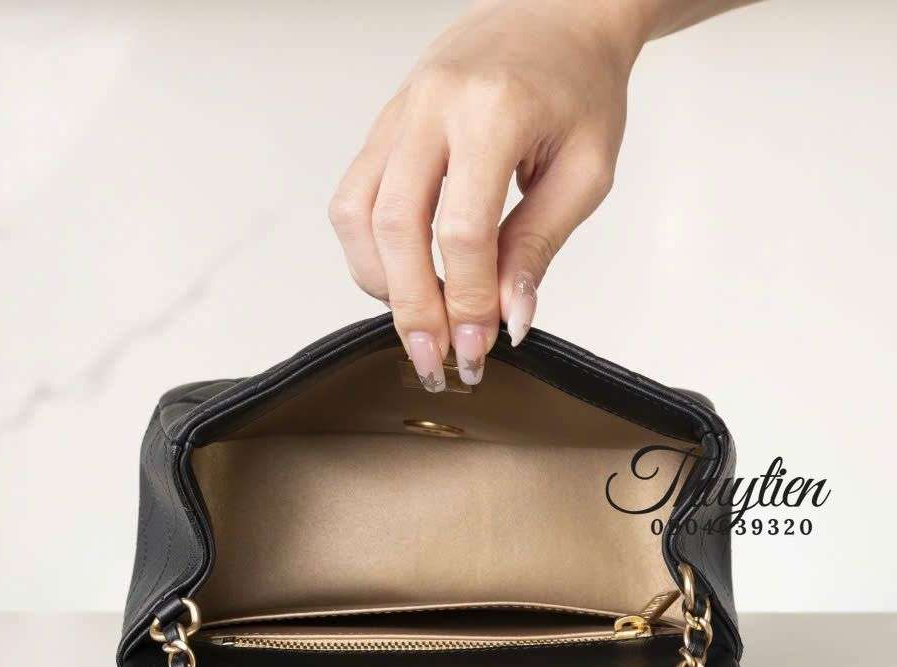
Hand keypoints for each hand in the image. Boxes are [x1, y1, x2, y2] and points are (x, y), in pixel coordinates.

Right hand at [329, 0, 641, 388]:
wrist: (556, 14)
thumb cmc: (579, 87)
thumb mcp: (586, 171)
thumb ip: (539, 245)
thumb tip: (507, 319)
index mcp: (494, 111)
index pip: (463, 231)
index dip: (467, 302)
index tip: (478, 351)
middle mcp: (432, 105)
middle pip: (398, 228)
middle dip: (414, 308)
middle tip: (434, 361)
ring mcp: (398, 112)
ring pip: (357, 214)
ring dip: (380, 284)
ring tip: (417, 323)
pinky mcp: (382, 125)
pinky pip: (351, 197)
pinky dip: (367, 252)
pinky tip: (400, 279)